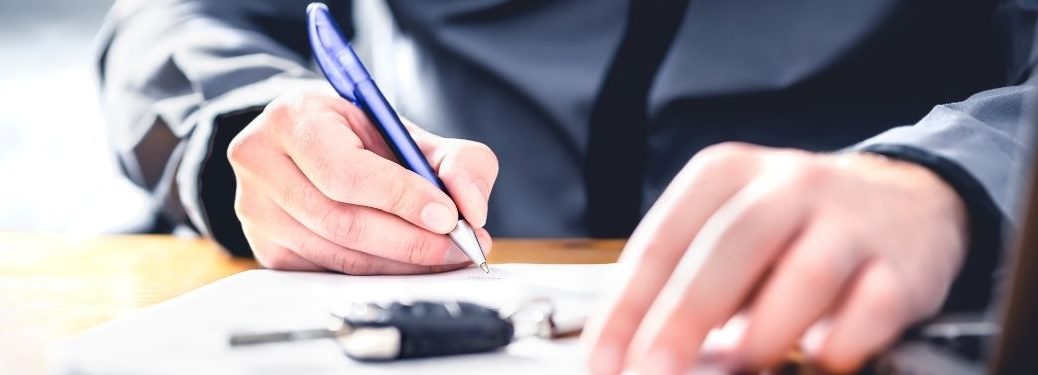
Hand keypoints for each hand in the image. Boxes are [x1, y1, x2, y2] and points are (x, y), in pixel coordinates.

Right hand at [227, 89, 496, 274]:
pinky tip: (409, 265)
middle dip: (410, 240)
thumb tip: (472, 208)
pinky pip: (330, 273)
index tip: (448, 215)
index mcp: (293, 118)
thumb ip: (456, 160)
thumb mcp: (410, 132)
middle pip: (342, 220)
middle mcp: (262, 162)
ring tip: (445, 256)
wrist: (310, 148)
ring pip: (338, 254)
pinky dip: (378, 274)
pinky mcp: (267, 249)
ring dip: (400, 263)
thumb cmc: (361, 138)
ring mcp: (256, 211)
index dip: (400, 198)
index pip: (346, 171)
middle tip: (459, 246)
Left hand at [583, 142, 967, 372]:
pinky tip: (818, 356)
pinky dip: (841, 341)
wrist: (906, 201)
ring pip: (804, 274)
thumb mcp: (728, 230)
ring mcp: (851, 220)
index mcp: (726, 174)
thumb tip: (638, 352)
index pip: (662, 241)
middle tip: (653, 373)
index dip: (625, 308)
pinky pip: (872, 308)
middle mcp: (788, 185)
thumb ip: (685, 279)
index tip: (602, 362)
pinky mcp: (904, 264)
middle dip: (682, 321)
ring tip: (738, 365)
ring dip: (763, 334)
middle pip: (727, 248)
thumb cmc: (792, 230)